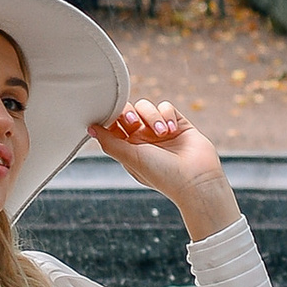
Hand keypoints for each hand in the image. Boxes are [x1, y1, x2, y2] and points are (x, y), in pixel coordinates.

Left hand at [85, 98, 238, 238]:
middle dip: (129, 113)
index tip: (112, 117)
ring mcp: (161, 131)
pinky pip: (166, 107)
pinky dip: (166, 114)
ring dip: (152, 116)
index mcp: (129, 149)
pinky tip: (172, 130)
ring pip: (147, 108)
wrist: (197, 180)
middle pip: (128, 112)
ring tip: (162, 133)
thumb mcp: (131, 159)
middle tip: (133, 122)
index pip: (114, 125)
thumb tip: (90, 128)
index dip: (111, 118)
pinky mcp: (178, 123)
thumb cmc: (162, 175)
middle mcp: (144, 139)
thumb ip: (110, 143)